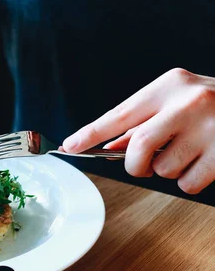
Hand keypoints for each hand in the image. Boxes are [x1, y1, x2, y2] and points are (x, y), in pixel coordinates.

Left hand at [63, 68, 214, 193]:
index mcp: (169, 86)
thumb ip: (143, 123)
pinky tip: (203, 162)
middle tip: (143, 163)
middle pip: (138, 147)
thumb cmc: (210, 106)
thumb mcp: (174, 102)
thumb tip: (108, 148)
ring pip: (163, 169)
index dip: (90, 133)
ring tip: (187, 152)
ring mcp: (209, 129)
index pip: (119, 114)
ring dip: (167, 170)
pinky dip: (189, 181)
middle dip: (134, 164)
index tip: (70, 145)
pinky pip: (187, 184)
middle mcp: (188, 103)